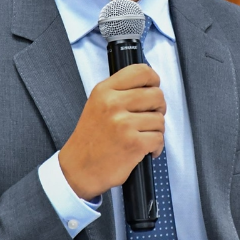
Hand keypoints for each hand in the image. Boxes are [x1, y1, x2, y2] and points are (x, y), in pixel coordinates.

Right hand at [58, 64, 165, 199]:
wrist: (79, 168)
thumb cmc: (91, 138)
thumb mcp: (97, 104)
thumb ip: (120, 91)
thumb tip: (150, 85)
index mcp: (104, 90)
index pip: (140, 71)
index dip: (153, 79)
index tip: (153, 87)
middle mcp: (113, 104)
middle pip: (156, 95)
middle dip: (159, 108)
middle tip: (150, 117)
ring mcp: (123, 124)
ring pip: (160, 119)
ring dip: (156, 130)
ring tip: (142, 136)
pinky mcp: (133, 143)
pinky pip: (159, 138)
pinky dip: (156, 146)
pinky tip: (144, 149)